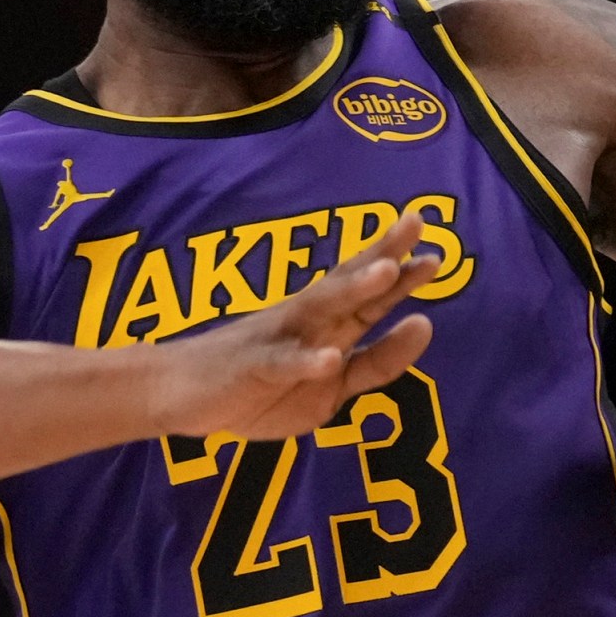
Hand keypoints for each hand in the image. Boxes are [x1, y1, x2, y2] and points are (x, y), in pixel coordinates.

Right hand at [152, 213, 438, 439]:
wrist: (180, 394)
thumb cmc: (260, 386)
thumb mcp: (332, 387)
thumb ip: (377, 362)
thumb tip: (425, 325)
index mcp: (326, 324)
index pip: (368, 292)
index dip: (400, 267)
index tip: (435, 245)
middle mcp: (305, 321)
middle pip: (349, 282)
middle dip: (383, 254)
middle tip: (417, 222)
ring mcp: (278, 340)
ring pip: (320, 309)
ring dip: (353, 290)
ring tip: (386, 272)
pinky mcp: (253, 368)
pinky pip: (282, 365)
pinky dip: (305, 362)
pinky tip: (327, 360)